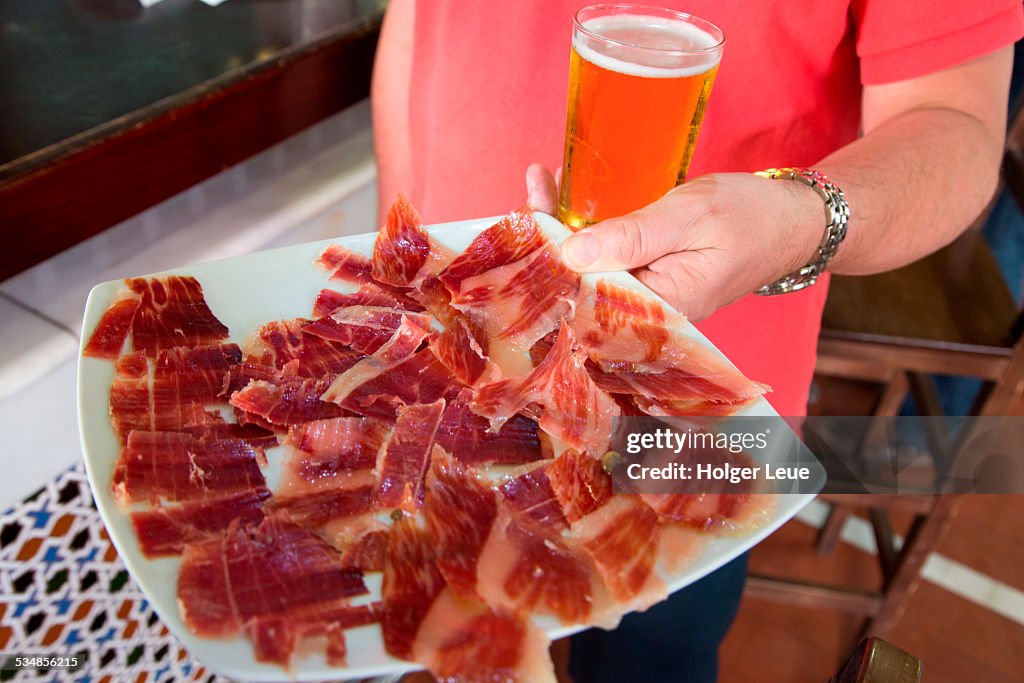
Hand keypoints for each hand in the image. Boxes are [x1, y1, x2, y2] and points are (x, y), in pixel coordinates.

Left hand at [525, 164, 823, 320]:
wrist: (795, 222)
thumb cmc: (751, 217)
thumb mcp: (689, 218)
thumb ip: (631, 237)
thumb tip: (571, 254)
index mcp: (658, 306)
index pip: (586, 290)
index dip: (552, 256)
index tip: (531, 215)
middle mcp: (648, 309)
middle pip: (582, 281)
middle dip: (551, 236)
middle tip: (534, 185)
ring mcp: (649, 295)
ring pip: (592, 267)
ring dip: (565, 227)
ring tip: (543, 183)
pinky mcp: (651, 278)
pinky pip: (610, 258)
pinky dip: (590, 228)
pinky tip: (572, 199)